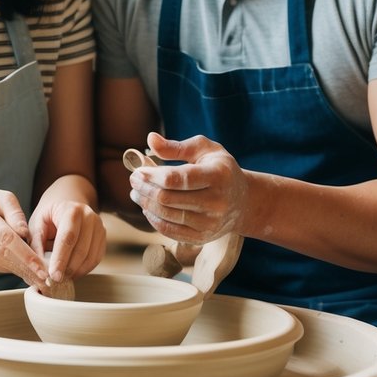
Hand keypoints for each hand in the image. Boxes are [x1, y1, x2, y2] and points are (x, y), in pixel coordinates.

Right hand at [0, 184, 48, 287]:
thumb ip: (15, 213)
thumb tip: (26, 234)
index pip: (6, 237)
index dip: (25, 254)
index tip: (42, 266)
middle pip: (3, 253)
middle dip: (26, 267)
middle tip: (46, 278)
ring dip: (18, 271)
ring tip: (38, 278)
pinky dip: (6, 268)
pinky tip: (22, 270)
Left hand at [29, 194, 106, 282]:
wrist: (66, 201)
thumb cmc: (49, 215)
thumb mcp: (37, 223)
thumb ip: (36, 244)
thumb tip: (39, 268)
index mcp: (71, 210)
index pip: (67, 238)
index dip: (61, 259)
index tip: (53, 275)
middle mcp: (89, 216)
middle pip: (81, 249)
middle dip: (68, 268)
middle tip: (56, 280)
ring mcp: (99, 226)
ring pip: (91, 256)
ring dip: (77, 271)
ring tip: (63, 278)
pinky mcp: (103, 236)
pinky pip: (96, 258)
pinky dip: (85, 269)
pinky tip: (73, 273)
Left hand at [127, 132, 248, 245]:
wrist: (243, 201)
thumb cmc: (220, 169)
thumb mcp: (204, 149)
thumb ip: (176, 146)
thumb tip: (150, 139)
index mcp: (218, 175)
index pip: (178, 178)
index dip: (153, 176)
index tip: (138, 170)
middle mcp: (216, 202)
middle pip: (168, 198)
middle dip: (145, 188)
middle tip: (133, 180)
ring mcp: (210, 223)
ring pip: (166, 215)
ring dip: (145, 203)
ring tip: (136, 193)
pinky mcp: (203, 238)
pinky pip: (170, 231)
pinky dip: (154, 219)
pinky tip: (147, 208)